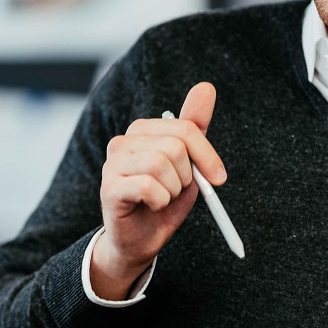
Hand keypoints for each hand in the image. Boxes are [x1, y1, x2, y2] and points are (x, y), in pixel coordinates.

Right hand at [90, 82, 226, 298]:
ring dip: (173, 190)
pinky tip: (152, 207)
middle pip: (175, 146)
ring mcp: (112, 163)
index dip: (207, 155)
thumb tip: (206, 86)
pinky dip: (161, 202)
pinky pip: (148, 186)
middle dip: (187, 176)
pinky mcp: (109, 187)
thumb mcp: (188, 165)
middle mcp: (123, 141)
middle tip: (178, 191)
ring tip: (163, 198)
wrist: (140, 241)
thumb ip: (195, 128)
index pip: (185, 129)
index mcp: (143, 130)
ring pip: (162, 165)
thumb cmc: (164, 201)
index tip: (218, 179)